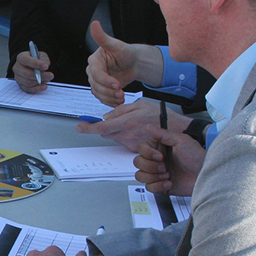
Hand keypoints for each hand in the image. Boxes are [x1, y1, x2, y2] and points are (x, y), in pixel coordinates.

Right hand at [12, 49, 51, 91]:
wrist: (31, 66)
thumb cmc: (36, 59)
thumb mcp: (41, 55)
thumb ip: (44, 59)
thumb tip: (45, 65)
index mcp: (21, 57)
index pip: (26, 60)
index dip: (36, 64)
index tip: (46, 67)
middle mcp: (17, 68)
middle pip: (27, 74)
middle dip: (40, 76)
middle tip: (51, 75)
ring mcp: (18, 77)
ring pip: (28, 82)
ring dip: (39, 82)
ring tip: (48, 79)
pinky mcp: (21, 85)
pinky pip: (28, 89)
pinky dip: (37, 89)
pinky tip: (44, 86)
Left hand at [76, 99, 191, 150]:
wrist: (176, 131)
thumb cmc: (160, 116)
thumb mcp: (140, 105)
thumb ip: (121, 110)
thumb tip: (107, 116)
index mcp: (126, 123)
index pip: (102, 127)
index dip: (88, 128)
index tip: (80, 127)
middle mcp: (127, 136)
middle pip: (107, 133)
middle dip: (106, 126)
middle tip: (117, 120)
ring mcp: (131, 144)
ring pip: (116, 137)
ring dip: (118, 131)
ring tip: (135, 124)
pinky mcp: (136, 149)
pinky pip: (125, 142)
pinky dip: (127, 136)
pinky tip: (139, 131)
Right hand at [86, 22, 157, 105]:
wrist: (134, 63)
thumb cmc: (125, 53)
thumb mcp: (115, 45)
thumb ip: (102, 37)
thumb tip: (94, 24)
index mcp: (94, 61)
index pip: (96, 73)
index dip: (106, 80)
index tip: (117, 84)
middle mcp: (94, 71)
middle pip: (96, 85)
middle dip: (109, 91)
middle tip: (121, 93)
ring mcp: (98, 81)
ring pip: (98, 93)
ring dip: (109, 98)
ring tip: (121, 97)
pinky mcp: (103, 89)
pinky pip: (102, 98)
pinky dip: (110, 102)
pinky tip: (119, 101)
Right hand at [133, 126, 204, 195]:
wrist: (205, 176)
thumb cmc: (197, 158)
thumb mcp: (181, 141)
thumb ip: (163, 134)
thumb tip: (149, 127)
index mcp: (159, 148)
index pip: (141, 149)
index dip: (147, 153)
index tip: (159, 156)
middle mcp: (156, 161)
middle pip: (138, 162)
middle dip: (151, 166)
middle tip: (165, 166)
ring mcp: (157, 174)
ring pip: (140, 176)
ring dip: (154, 176)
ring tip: (167, 175)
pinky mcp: (160, 186)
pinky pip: (149, 188)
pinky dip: (159, 186)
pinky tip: (169, 183)